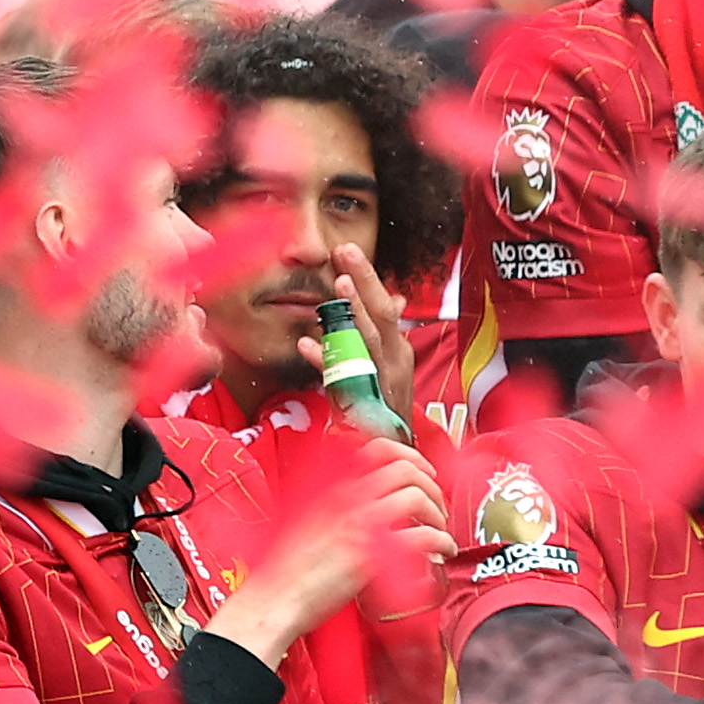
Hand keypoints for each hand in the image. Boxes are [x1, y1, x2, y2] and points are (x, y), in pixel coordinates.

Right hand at [207, 438, 451, 658]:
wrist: (275, 599)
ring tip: (440, 530)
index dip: (410, 456)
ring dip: (438, 513)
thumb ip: (337, 509)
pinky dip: (440, 541)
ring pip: (416, 497)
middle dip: (432, 485)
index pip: (378, 450)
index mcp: (333, 490)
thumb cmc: (287, 571)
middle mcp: (347, 500)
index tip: (423, 472)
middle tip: (437, 506)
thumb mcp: (309, 523)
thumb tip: (367, 509)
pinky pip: (420, 537)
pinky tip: (441, 551)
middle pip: (405, 469)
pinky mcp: (371, 555)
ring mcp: (359, 525)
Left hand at [321, 244, 424, 431]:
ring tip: (337, 286)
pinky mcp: (362, 404)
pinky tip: (307, 343)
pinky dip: (325, 360)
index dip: (368, 278)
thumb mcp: (388, 364)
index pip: (385, 306)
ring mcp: (380, 383)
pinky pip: (342, 379)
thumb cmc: (383, 405)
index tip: (348, 250)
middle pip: (381, 316)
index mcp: (397, 350)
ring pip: (367, 342)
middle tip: (345, 252)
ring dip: (353, 313)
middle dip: (364, 282)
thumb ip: (383, 333)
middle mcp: (393, 362)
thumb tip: (395, 298)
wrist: (391, 454)